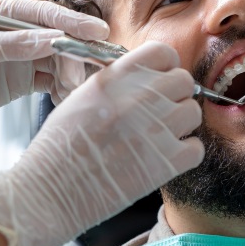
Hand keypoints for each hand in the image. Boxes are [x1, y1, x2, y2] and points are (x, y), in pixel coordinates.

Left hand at [0, 0, 108, 144]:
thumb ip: (13, 44)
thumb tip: (53, 40)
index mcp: (5, 13)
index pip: (47, 14)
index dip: (74, 23)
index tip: (98, 33)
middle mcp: (18, 32)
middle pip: (62, 39)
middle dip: (75, 57)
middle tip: (78, 78)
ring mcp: (23, 57)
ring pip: (61, 62)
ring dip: (70, 77)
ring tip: (67, 94)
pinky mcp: (24, 80)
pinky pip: (54, 82)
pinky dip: (63, 90)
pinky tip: (62, 100)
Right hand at [0, 41, 203, 245]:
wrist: (48, 192)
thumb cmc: (59, 148)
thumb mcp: (82, 97)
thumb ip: (117, 82)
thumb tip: (148, 77)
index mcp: (116, 77)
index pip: (164, 52)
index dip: (165, 67)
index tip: (159, 81)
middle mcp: (140, 97)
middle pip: (184, 81)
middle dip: (174, 96)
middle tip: (158, 114)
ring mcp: (156, 129)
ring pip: (193, 112)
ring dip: (180, 125)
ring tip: (157, 138)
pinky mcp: (167, 162)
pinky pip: (196, 147)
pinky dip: (184, 154)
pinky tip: (163, 159)